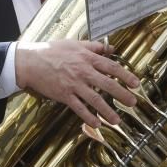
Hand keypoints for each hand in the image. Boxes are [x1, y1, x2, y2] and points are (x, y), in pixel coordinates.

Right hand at [14, 39, 139, 127]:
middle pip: (107, 84)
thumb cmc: (51, 51)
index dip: (125, 76)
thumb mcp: (74, 43)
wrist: (30, 61)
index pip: (111, 67)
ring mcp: (74, 84)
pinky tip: (96, 123)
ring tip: (117, 120)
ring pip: (95, 99)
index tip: (136, 83)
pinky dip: (88, 116)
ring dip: (108, 110)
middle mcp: (83, 71)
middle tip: (133, 103)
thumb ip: (94, 46)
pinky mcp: (64, 95)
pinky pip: (79, 108)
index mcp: (87, 58)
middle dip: (122, 94)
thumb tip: (110, 48)